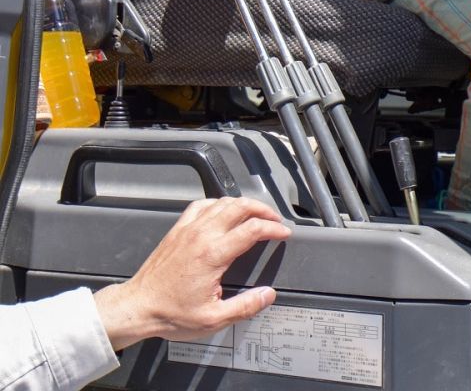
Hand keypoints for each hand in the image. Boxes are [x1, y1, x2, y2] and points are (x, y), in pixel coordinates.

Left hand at [94, 196, 291, 348]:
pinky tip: (224, 210)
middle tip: (274, 220)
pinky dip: (219, 203)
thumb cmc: (170, 314)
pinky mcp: (178, 229)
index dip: (273, 229)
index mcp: (213, 254)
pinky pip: (202, 204)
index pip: (252, 229)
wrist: (138, 306)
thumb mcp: (212, 319)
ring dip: (243, 204)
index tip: (283, 234)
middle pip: (241, 206)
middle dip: (263, 209)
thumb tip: (267, 295)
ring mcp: (189, 228)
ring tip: (255, 214)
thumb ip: (244, 307)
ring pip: (223, 201)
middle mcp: (202, 235)